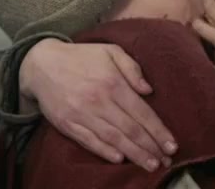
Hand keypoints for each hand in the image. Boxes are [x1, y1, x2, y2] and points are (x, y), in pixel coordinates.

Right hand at [18, 38, 177, 169]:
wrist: (42, 64)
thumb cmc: (81, 57)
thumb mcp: (110, 50)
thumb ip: (132, 67)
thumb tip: (149, 90)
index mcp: (113, 83)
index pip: (142, 112)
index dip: (159, 131)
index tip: (172, 145)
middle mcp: (99, 101)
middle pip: (131, 130)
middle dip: (151, 148)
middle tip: (166, 162)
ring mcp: (82, 114)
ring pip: (114, 139)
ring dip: (134, 154)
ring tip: (150, 165)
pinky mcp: (68, 124)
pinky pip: (90, 142)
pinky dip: (105, 152)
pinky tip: (120, 160)